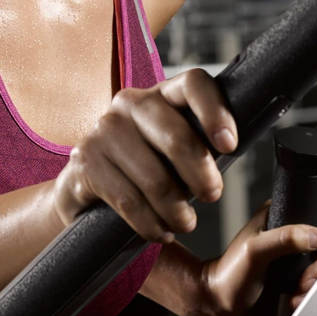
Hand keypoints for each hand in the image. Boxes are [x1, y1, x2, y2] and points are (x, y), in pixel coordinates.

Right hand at [50, 69, 235, 240]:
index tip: (229, 146)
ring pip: (154, 179)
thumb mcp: (172, 147)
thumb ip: (199, 142)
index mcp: (160, 94)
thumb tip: (230, 150)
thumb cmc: (143, 165)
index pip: (194, 84)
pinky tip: (158, 231)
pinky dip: (150, 224)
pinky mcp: (86, 162)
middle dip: (201, 175)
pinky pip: (129, 201)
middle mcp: (129, 104)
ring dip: (177, 211)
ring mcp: (103, 131)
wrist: (86, 184)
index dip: (215, 112)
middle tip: (212, 196)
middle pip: (177, 137)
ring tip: (184, 223)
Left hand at [195, 196, 316, 315]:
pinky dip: (311, 291)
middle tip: (304, 280)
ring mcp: (294, 255)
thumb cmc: (228, 275)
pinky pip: (316, 281)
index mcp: (280, 215)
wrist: (219, 305)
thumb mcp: (255, 251)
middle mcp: (290, 233)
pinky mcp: (294, 275)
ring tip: (297, 292)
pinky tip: (295, 298)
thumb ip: (286, 239)